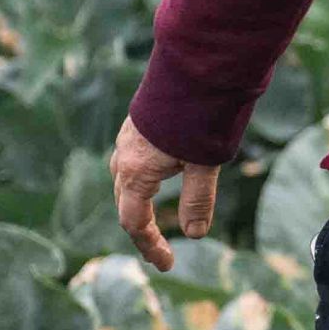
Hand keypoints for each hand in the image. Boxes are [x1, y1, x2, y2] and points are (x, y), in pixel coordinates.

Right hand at [111, 119, 221, 273]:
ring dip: (139, 207)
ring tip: (156, 223)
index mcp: (136, 173)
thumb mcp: (204, 164)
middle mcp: (124, 158)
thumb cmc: (199, 115)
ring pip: (126, 184)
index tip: (168, 265)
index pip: (135, 222)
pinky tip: (158, 181)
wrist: (193, 65)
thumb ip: (197, 200)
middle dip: (143, 232)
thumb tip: (195, 235)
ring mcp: (128, 141)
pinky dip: (141, 184)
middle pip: (126, 206)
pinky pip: (131, 164)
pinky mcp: (137, 128)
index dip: (151, 246)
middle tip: (162, 252)